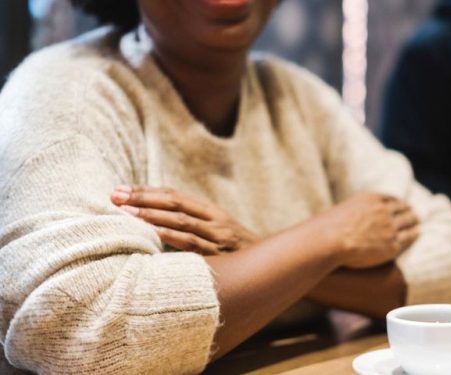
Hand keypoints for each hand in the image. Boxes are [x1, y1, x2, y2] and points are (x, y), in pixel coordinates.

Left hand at [110, 185, 259, 254]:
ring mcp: (218, 238)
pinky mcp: (219, 256)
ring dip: (152, 215)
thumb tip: (155, 221)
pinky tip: (152, 232)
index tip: (122, 189)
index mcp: (213, 212)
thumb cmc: (237, 255)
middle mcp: (215, 221)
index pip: (175, 195)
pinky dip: (171, 236)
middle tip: (116, 195)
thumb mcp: (218, 234)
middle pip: (175, 203)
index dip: (148, 190)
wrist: (271, 270)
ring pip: (181, 221)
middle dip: (143, 198)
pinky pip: (192, 244)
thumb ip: (194, 227)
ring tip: (126, 211)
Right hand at [316, 192, 419, 268]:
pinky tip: (417, 233)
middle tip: (413, 214)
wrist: (331, 240)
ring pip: (408, 221)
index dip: (397, 202)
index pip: (389, 198)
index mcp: (370, 199)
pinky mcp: (393, 244)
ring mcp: (389, 227)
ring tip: (417, 223)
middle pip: (402, 208)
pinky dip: (414, 233)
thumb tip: (349, 221)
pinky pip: (408, 237)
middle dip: (408, 211)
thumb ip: (352, 213)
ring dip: (414, 220)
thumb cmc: (328, 229)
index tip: (401, 204)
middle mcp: (382, 210)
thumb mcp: (341, 212)